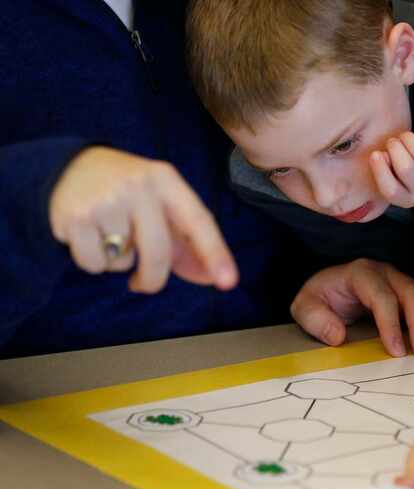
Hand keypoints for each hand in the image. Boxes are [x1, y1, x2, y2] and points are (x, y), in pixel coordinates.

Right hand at [49, 146, 237, 292]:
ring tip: (110, 233)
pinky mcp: (74, 217)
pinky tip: (90, 236)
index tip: (228, 282)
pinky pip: (95, 264)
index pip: (199, 221)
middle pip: (159, 253)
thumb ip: (187, 242)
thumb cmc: (130, 194)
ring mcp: (105, 200)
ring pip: (123, 262)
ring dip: (119, 261)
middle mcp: (138, 186)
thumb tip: (210, 279)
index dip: (215, 253)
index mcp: (166, 180)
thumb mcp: (161, 205)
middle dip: (153, 279)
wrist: (71, 166)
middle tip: (144, 284)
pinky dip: (94, 261)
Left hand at [290, 259, 413, 357]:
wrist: (330, 289)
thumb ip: (315, 319)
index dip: (390, 323)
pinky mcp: (413, 290)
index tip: (395, 351)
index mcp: (361, 273)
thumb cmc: (321, 299)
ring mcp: (402, 279)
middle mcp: (386, 272)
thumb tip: (338, 336)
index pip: (382, 296)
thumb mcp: (305, 307)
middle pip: (412, 291)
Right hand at [370, 128, 413, 227]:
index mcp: (406, 199)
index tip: (375, 153)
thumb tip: (379, 155)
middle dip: (394, 147)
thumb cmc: (407, 172)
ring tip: (405, 138)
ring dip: (407, 137)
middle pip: (405, 168)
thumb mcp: (393, 176)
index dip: (380, 170)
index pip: (391, 190)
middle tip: (392, 142)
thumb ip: (383, 169)